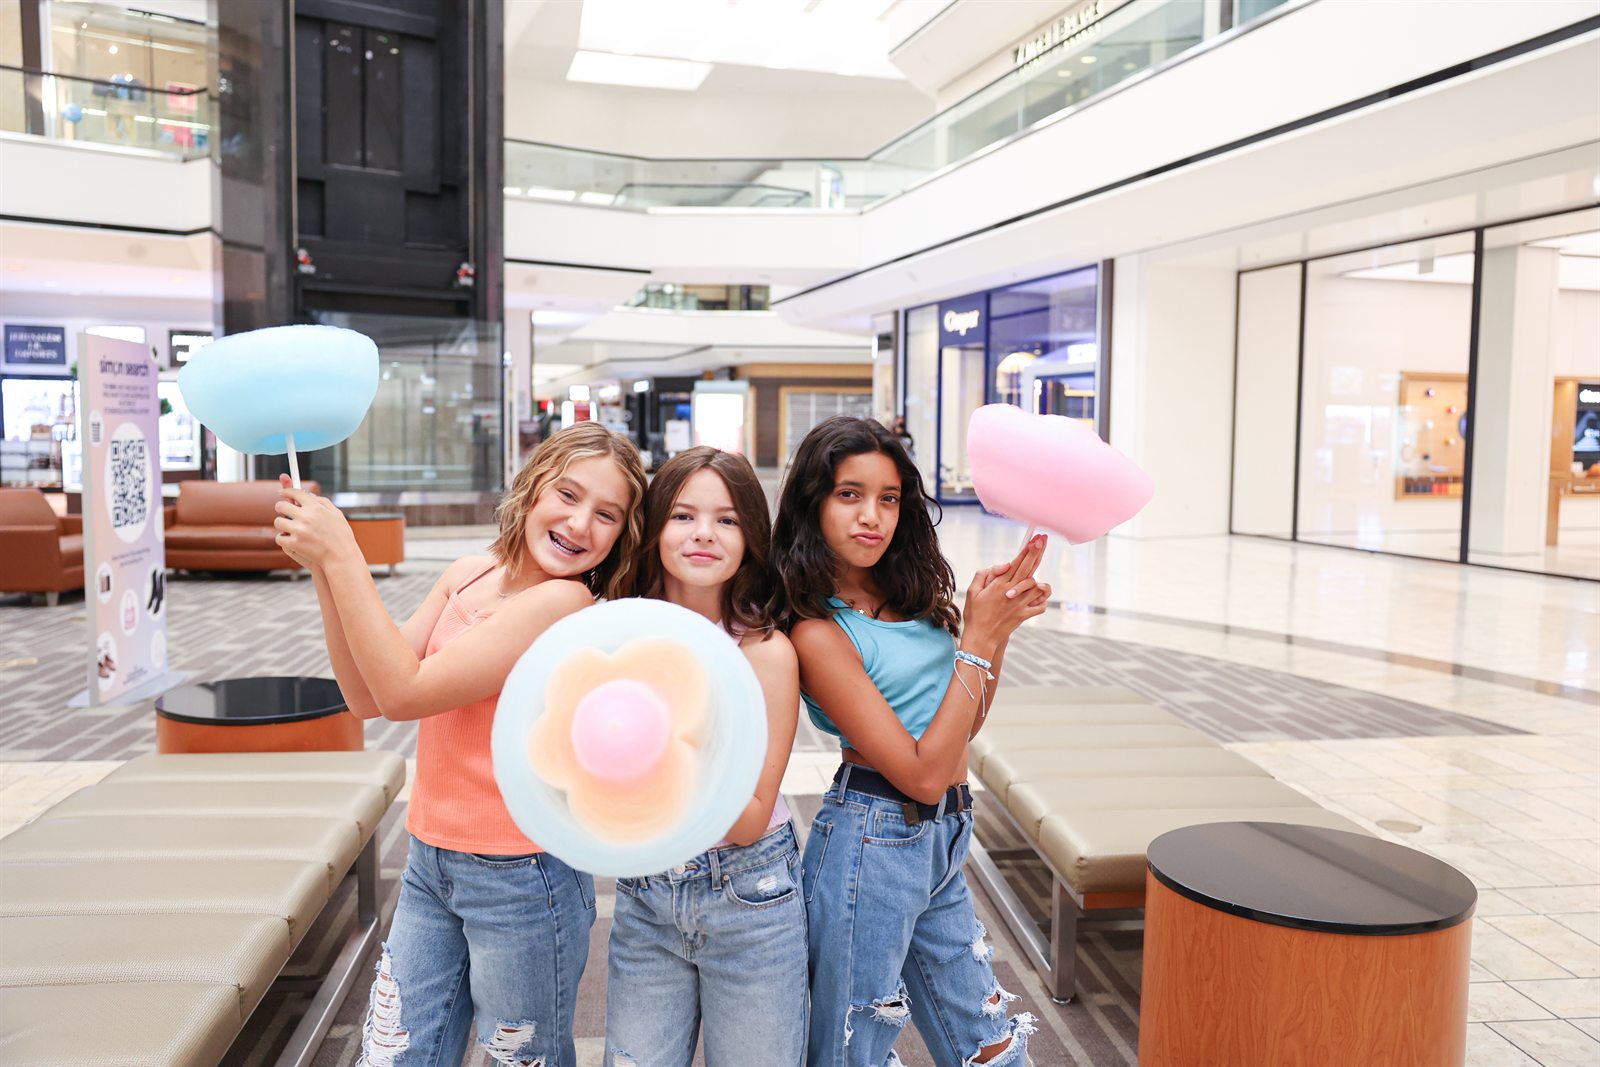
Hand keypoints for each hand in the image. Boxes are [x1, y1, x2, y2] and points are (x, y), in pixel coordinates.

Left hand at [273, 474, 356, 568]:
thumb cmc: (341, 536)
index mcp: (315, 507)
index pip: (296, 493)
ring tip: (290, 528)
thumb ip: (323, 502)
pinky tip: (292, 540)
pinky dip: (284, 539)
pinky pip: (279, 538)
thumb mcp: (337, 514)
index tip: (282, 492)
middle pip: (281, 506)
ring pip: (278, 522)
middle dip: (280, 507)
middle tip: (282, 510)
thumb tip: (310, 496)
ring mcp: (298, 530)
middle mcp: (305, 517)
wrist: (341, 556)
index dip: (286, 491)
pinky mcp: (294, 543)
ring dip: (282, 524)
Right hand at [961, 534, 1048, 649]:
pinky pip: (1040, 606)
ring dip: (1041, 579)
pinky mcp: (1024, 615)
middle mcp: (1011, 592)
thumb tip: (1005, 564)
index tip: (1035, 539)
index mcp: (998, 585)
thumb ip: (985, 574)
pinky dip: (1042, 600)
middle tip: (1044, 539)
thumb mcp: (972, 591)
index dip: (1027, 550)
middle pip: (1028, 569)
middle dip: (1037, 553)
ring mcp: (1020, 604)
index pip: (1016, 563)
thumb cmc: (974, 614)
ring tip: (1039, 572)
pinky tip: (1038, 595)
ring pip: (1038, 587)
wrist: (980, 638)